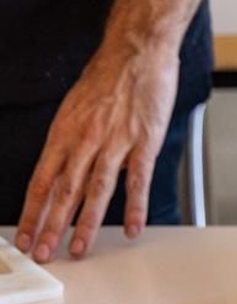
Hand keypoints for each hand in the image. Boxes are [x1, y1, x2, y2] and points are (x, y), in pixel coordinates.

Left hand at [16, 42, 178, 262]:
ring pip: (96, 191)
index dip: (31, 211)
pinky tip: (134, 227)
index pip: (41, 180)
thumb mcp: (75, 106)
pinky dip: (136, 207)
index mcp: (64, 132)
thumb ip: (70, 138)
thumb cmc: (109, 75)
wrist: (137, 50)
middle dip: (51, 226)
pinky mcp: (145, 142)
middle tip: (43, 253)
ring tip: (79, 249)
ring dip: (86, 224)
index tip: (24, 235)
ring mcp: (116, 142)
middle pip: (64, 192)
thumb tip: (63, 166)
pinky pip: (138, 180)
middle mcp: (85, 140)